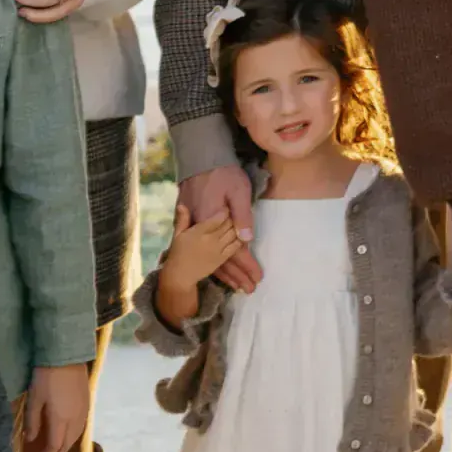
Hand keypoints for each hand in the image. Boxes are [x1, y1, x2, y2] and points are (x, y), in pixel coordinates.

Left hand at [24, 364, 89, 451]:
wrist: (67, 357)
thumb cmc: (46, 378)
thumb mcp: (34, 400)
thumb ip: (33, 422)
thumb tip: (30, 440)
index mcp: (61, 419)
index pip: (54, 445)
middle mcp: (75, 418)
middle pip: (67, 443)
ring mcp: (83, 410)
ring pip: (77, 435)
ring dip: (66, 447)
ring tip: (57, 451)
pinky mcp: (87, 402)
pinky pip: (82, 426)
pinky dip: (74, 436)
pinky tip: (68, 434)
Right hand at [163, 203, 244, 286]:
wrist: (181, 275)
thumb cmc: (177, 253)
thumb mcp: (177, 235)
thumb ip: (183, 220)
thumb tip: (182, 205)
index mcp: (199, 231)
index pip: (218, 217)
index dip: (226, 209)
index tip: (227, 205)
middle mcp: (211, 238)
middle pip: (229, 223)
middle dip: (233, 216)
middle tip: (235, 211)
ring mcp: (218, 248)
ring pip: (234, 232)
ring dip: (238, 226)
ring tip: (239, 221)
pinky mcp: (223, 258)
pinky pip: (237, 245)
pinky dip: (241, 238)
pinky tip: (241, 234)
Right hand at [177, 165, 260, 291]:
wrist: (201, 162)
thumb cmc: (223, 175)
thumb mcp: (237, 191)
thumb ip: (242, 215)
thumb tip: (247, 239)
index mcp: (212, 223)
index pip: (232, 251)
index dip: (245, 265)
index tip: (256, 277)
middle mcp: (202, 231)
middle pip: (223, 259)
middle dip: (238, 275)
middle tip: (251, 289)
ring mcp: (197, 230)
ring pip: (213, 258)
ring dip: (228, 274)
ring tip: (240, 287)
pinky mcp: (195, 228)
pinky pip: (205, 251)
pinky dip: (217, 264)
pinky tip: (224, 272)